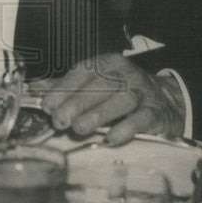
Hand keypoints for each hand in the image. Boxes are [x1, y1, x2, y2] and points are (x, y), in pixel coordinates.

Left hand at [32, 53, 185, 145]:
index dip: (63, 88)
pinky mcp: (156, 112)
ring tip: (79, 129)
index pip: (83, 72)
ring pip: (121, 100)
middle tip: (59, 121)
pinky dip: (126, 128)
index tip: (47, 105)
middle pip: (100, 85)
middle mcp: (125, 74)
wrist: (166, 102)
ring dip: (98, 114)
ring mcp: (143, 92)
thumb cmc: (122, 93)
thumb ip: (66, 87)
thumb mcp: (95, 85)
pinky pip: (142, 118)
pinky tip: (111, 138)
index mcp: (107, 64)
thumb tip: (35, 89)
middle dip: (76, 103)